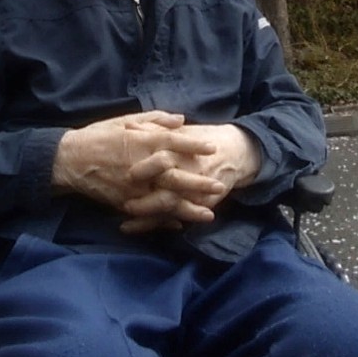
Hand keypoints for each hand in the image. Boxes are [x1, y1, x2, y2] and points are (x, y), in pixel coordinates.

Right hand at [52, 111, 225, 225]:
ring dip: (188, 208)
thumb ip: (154, 120)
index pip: (173, 143)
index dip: (194, 145)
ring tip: (209, 214)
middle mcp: (140, 166)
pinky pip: (149, 214)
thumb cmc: (99, 136)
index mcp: (140, 142)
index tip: (212, 148)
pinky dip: (165, 220)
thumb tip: (181, 120)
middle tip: (219, 186)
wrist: (71, 160)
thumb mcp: (125, 120)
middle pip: (175, 176)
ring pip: (166, 201)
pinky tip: (180, 224)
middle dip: (198, 183)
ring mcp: (133, 188)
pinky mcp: (124, 203)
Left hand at [119, 123, 261, 233]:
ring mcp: (194, 193)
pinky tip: (139, 229)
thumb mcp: (180, 131)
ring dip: (148, 218)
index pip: (162, 161)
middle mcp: (188, 175)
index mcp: (181, 152)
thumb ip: (154, 129)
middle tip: (124, 205)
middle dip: (146, 202)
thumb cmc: (200, 139)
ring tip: (126, 223)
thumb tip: (128, 127)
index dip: (146, 168)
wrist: (233, 153)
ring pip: (170, 209)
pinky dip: (158, 225)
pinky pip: (176, 218)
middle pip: (167, 191)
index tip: (128, 175)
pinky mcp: (199, 205)